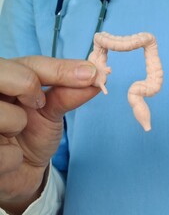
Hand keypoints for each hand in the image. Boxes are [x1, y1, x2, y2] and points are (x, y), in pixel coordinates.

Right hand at [0, 56, 98, 212]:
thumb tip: (96, 77)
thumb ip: (67, 94)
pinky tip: (8, 156)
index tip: (89, 76)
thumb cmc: (34, 133)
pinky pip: (3, 152)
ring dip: (18, 127)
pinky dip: (13, 158)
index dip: (59, 70)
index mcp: (6, 78)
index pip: (29, 64)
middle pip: (6, 74)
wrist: (19, 168)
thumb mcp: (51, 110)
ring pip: (3, 114)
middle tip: (37, 104)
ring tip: (14, 134)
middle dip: (28, 87)